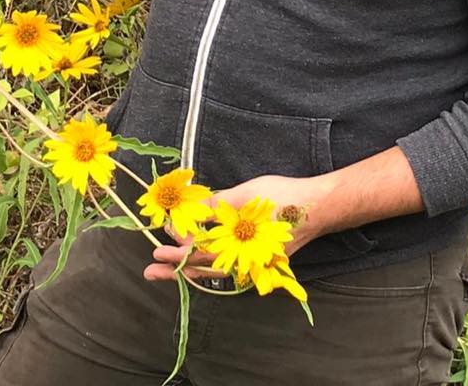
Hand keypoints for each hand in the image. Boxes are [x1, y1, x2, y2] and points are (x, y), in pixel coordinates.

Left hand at [143, 173, 332, 282]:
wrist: (319, 207)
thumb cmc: (284, 198)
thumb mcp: (246, 195)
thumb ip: (218, 205)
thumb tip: (191, 211)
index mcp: (239, 247)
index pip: (199, 250)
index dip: (177, 244)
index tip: (159, 236)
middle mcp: (244, 262)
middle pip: (202, 268)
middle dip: (174, 268)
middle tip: (149, 271)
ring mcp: (252, 263)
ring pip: (214, 272)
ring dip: (188, 270)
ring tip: (166, 273)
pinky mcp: (258, 259)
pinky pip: (227, 268)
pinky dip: (208, 267)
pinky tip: (198, 265)